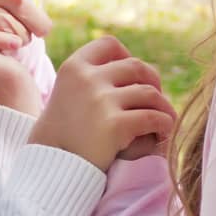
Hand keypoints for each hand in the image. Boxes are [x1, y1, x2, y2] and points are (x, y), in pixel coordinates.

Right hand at [29, 35, 176, 170]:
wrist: (51, 170)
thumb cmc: (61, 136)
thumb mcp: (67, 94)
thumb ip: (91, 78)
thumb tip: (132, 65)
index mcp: (74, 67)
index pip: (109, 45)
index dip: (126, 55)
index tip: (133, 75)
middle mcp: (87, 79)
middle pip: (136, 66)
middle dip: (152, 81)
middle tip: (156, 99)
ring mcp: (100, 101)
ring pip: (149, 93)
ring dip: (162, 105)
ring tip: (164, 118)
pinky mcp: (115, 125)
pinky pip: (153, 118)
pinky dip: (164, 124)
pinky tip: (163, 132)